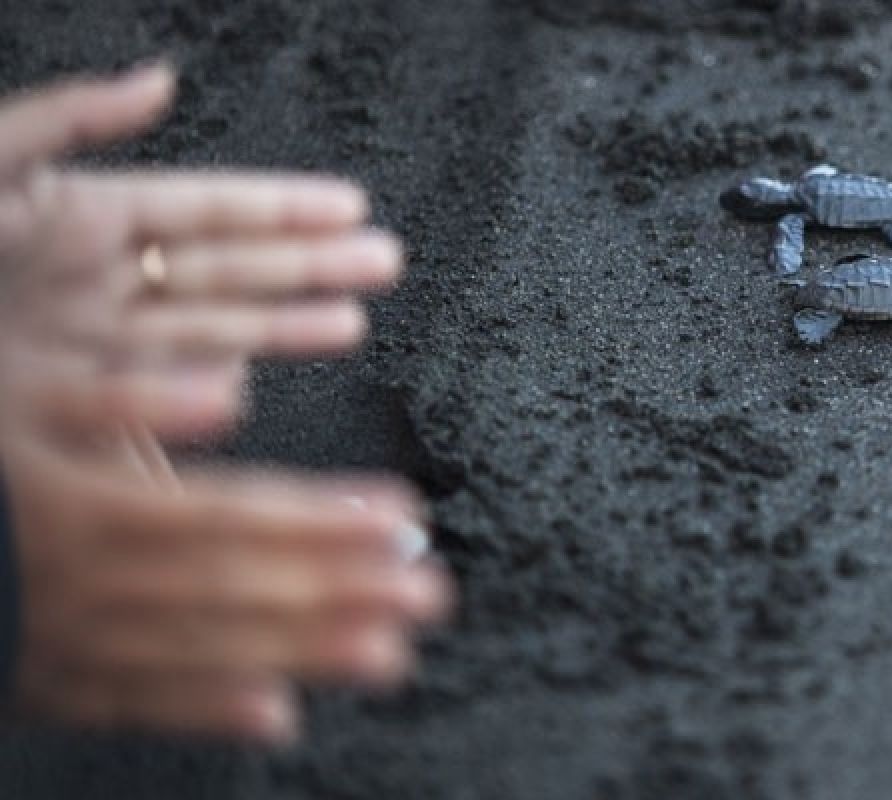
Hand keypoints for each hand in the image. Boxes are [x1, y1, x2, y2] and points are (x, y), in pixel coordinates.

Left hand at [0, 64, 401, 440]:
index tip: (349, 207)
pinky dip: (212, 384)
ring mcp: (97, 340)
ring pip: (213, 328)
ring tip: (350, 318)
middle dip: (312, 265)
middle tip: (381, 261)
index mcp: (87, 216)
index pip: (212, 210)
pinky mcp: (79, 396)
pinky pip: (160, 386)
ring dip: (286, 323)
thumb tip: (158, 82)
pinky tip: (254, 378)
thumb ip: (69, 118)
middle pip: (233, 269)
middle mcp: (104, 278)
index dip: (285, 208)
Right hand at [2, 428, 450, 741]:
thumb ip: (116, 394)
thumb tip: (224, 389)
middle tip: (428, 592)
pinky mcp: (51, 682)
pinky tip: (276, 719)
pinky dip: (206, 713)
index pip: (233, 514)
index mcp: (87, 505)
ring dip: (302, 653)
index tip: (401, 518)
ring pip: (204, 651)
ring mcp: (72, 642)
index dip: (323, 519)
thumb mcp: (18, 398)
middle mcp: (91, 581)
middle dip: (341, 589)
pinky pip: (135, 705)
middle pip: (239, 587)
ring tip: (388, 655)